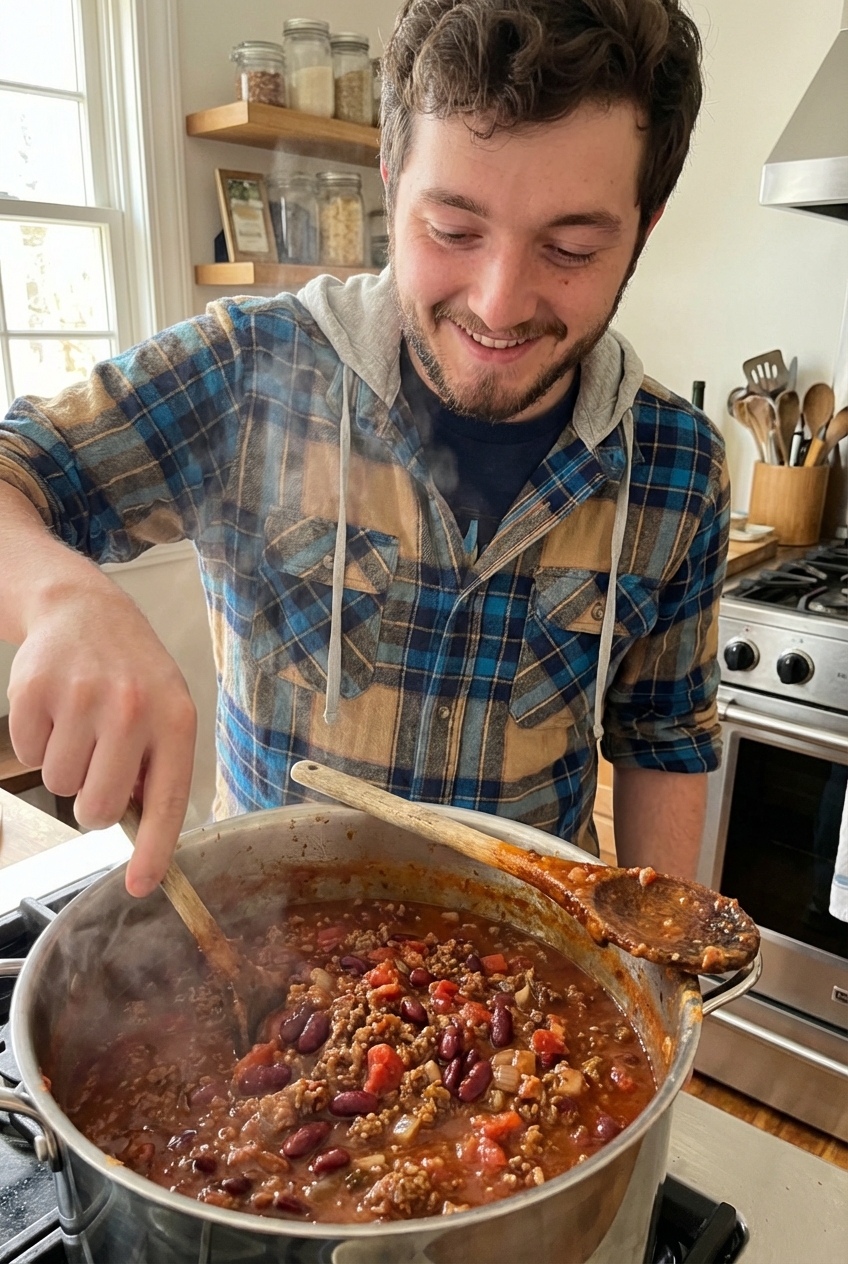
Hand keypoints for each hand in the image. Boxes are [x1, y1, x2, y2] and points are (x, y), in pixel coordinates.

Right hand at [7, 574, 195, 895]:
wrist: (85, 611)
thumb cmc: (132, 672)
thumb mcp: (166, 710)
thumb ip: (158, 767)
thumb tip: (138, 827)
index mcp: (174, 719)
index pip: (165, 801)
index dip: (152, 851)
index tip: (141, 886)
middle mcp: (132, 708)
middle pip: (97, 808)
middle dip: (92, 803)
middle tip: (98, 768)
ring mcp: (81, 697)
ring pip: (59, 785)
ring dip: (65, 767)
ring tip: (81, 727)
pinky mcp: (35, 689)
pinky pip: (28, 755)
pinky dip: (37, 742)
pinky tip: (57, 710)